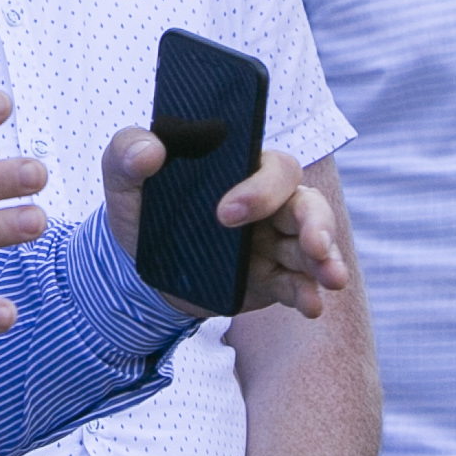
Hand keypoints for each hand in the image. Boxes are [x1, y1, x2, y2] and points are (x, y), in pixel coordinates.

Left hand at [98, 137, 348, 320]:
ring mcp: (273, 244)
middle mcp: (267, 204)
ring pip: (313, 245)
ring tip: (331, 279)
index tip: (226, 213)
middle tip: (313, 245)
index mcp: (241, 171)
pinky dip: (307, 294)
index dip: (260, 188)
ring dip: (327, 260)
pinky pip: (296, 285)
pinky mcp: (270, 280)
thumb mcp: (123, 180)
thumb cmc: (142, 209)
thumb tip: (149, 150)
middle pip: (306, 204)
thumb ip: (127, 153)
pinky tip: (312, 305)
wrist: (138, 267)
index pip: (272, 168)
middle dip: (316, 223)